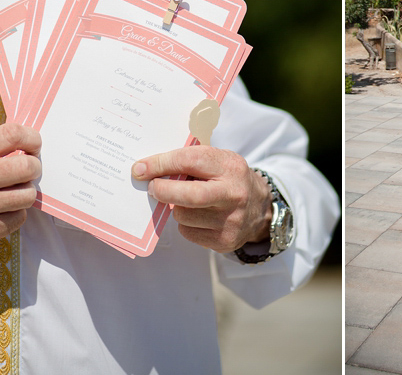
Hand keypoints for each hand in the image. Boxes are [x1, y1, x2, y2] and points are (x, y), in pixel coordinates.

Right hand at [0, 124, 41, 259]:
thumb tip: (27, 144)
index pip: (13, 134)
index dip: (32, 139)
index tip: (34, 146)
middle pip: (29, 166)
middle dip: (33, 168)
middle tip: (26, 172)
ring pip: (29, 194)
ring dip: (24, 193)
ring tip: (11, 193)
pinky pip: (21, 217)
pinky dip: (15, 214)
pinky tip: (0, 211)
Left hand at [132, 147, 271, 252]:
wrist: (260, 209)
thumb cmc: (230, 180)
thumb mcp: (220, 160)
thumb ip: (191, 161)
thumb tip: (149, 167)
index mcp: (231, 167)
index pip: (190, 161)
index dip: (161, 163)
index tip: (141, 167)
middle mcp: (234, 194)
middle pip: (189, 195)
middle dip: (163, 190)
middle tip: (151, 187)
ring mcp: (230, 220)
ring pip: (183, 215)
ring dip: (176, 208)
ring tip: (187, 201)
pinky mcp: (224, 241)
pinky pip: (188, 232)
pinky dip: (186, 224)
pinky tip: (197, 217)